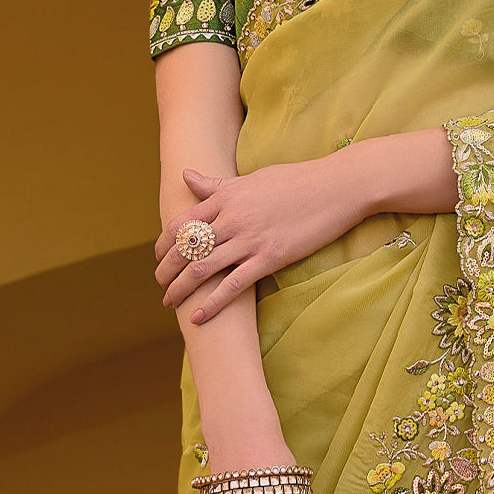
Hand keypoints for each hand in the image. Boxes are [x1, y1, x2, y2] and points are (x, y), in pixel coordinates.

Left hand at [155, 157, 366, 322]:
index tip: (158, 257)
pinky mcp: (269, 258)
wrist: (336, 187)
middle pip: (184, 249)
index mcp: (226, 197)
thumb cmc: (297, 180)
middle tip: (160, 285)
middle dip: (166, 270)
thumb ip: (217, 184)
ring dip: (180, 289)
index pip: (181, 223)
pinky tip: (198, 317)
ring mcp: (250, 239)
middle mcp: (231, 218)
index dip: (163, 243)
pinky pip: (233, 286)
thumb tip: (186, 176)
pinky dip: (212, 304)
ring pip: (201, 269)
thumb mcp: (252, 178)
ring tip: (170, 302)